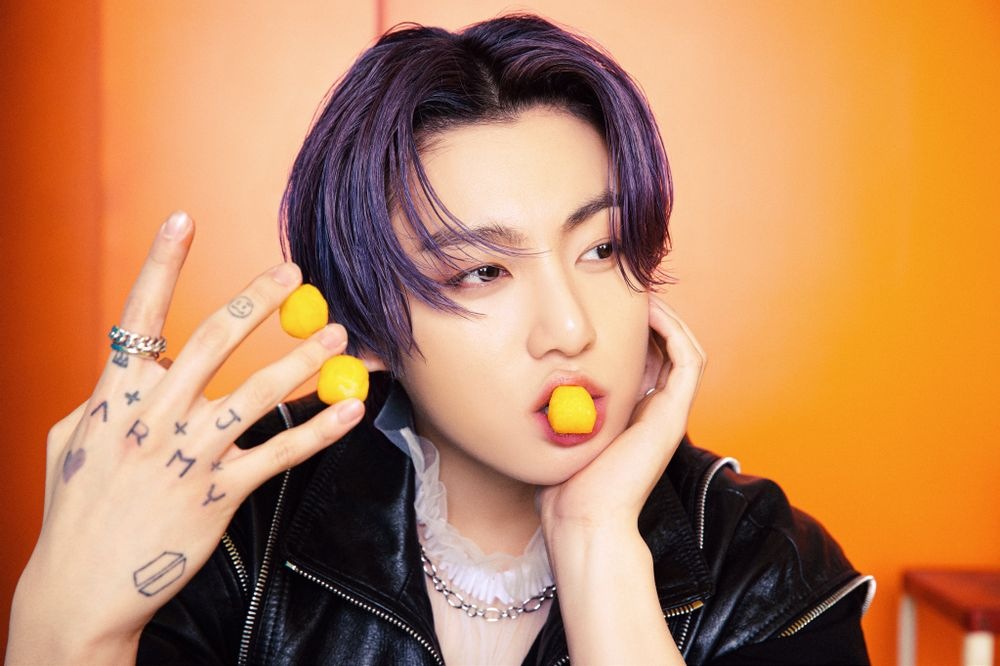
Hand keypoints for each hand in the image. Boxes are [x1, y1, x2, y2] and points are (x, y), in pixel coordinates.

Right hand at [8, 212, 364, 662]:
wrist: (80, 589)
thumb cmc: (75, 511)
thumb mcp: (69, 442)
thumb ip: (104, 396)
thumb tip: (134, 365)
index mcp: (110, 396)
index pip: (137, 318)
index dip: (161, 266)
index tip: (184, 219)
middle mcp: (150, 418)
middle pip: (210, 343)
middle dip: (254, 301)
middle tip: (292, 271)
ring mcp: (185, 456)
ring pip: (256, 394)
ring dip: (301, 358)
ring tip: (339, 335)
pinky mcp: (217, 495)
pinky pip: (279, 453)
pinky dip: (319, 431)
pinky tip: (351, 409)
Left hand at [536, 294, 705, 535]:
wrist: (582, 518)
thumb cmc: (565, 485)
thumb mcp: (559, 432)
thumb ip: (559, 406)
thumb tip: (534, 380)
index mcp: (632, 415)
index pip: (644, 360)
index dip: (634, 329)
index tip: (609, 302)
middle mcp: (654, 412)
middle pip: (666, 350)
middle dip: (651, 317)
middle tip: (629, 288)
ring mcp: (667, 413)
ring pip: (684, 350)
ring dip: (667, 318)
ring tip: (642, 292)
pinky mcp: (672, 415)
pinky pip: (689, 360)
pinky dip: (675, 331)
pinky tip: (650, 311)